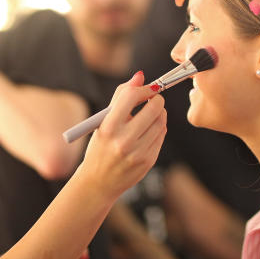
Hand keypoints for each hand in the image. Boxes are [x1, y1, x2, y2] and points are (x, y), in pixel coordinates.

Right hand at [79, 71, 165, 199]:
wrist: (98, 182)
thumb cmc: (100, 146)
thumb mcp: (102, 121)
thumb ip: (121, 96)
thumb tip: (140, 76)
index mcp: (108, 127)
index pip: (131, 96)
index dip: (143, 88)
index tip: (146, 89)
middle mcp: (123, 140)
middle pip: (154, 108)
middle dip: (156, 99)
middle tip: (152, 99)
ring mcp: (137, 152)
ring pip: (161, 121)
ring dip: (159, 113)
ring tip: (149, 116)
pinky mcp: (148, 161)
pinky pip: (161, 135)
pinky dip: (158, 128)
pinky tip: (148, 130)